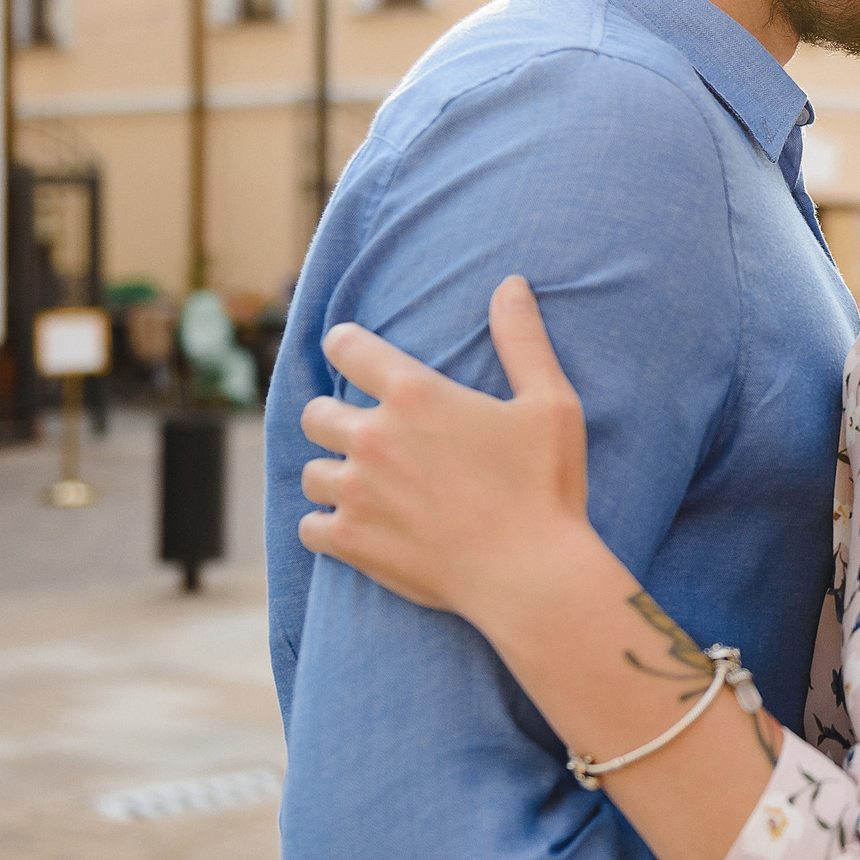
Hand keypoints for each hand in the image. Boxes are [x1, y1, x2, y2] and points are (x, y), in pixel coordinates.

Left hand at [299, 276, 592, 618]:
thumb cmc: (546, 487)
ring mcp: (356, 492)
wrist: (531, 575)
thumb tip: (511, 284)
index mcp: (415, 394)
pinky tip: (353, 527)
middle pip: (315, 412)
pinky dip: (325, 526)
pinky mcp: (351, 542)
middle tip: (366, 433)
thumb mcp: (550, 404)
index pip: (347, 347)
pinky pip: (309, 526)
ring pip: (312, 471)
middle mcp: (373, 437)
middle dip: (335, 418)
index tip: (350, 352)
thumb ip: (523, 340)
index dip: (346, 345)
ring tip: (364, 485)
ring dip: (332, 474)